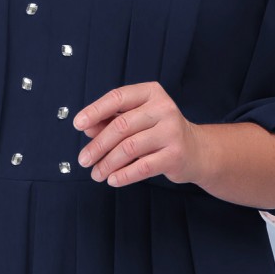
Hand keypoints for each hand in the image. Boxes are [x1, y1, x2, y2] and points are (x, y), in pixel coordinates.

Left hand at [72, 81, 204, 188]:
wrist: (196, 151)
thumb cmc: (160, 133)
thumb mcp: (137, 121)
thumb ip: (111, 120)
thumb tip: (87, 127)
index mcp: (151, 93)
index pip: (118, 97)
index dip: (95, 110)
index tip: (77, 124)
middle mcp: (163, 109)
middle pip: (121, 126)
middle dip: (98, 145)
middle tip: (84, 159)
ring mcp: (171, 132)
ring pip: (129, 148)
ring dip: (107, 163)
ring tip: (96, 173)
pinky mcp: (175, 155)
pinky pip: (142, 167)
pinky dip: (123, 175)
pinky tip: (113, 179)